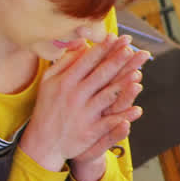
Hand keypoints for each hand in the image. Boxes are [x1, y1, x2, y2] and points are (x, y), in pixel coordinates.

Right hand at [21, 34, 147, 176]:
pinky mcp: (89, 131)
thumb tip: (81, 43)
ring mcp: (83, 113)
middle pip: (100, 75)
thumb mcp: (49, 81)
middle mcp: (74, 95)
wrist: (42, 142)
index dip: (104, 49)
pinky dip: (123, 117)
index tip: (118, 37)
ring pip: (106, 96)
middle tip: (131, 49)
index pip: (87, 62)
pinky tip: (137, 110)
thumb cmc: (48, 107)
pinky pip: (109, 122)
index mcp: (66, 81)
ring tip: (138, 74)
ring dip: (123, 85)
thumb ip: (65, 62)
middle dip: (117, 61)